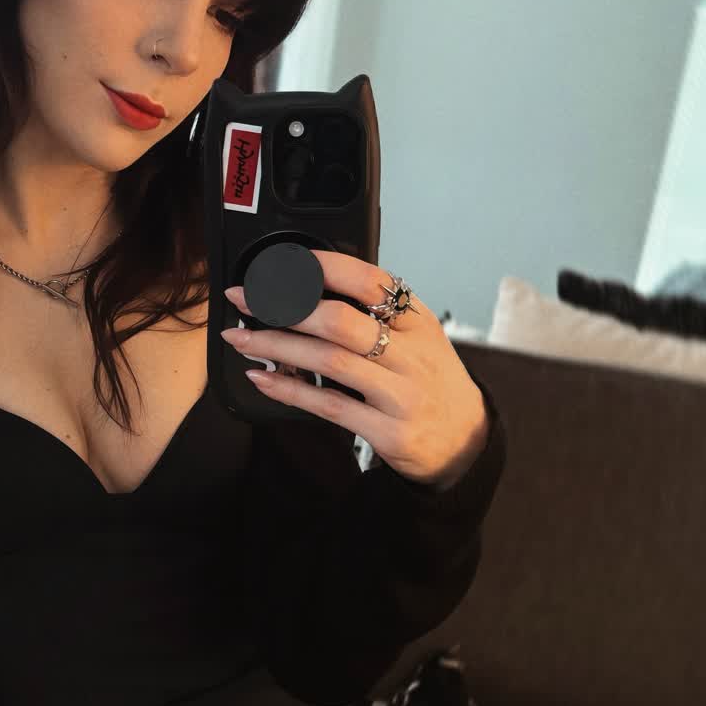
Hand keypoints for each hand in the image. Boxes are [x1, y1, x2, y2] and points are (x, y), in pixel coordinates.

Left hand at [219, 249, 488, 485]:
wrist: (466, 442)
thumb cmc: (429, 382)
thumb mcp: (419, 338)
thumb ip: (378, 313)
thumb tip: (311, 286)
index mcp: (418, 321)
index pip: (370, 281)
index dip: (322, 267)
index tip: (281, 264)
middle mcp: (412, 354)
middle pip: (341, 321)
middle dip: (284, 305)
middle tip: (244, 298)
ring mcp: (401, 395)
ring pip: (329, 361)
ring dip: (276, 346)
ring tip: (240, 338)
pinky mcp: (388, 432)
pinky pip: (329, 407)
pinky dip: (289, 390)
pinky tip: (262, 378)